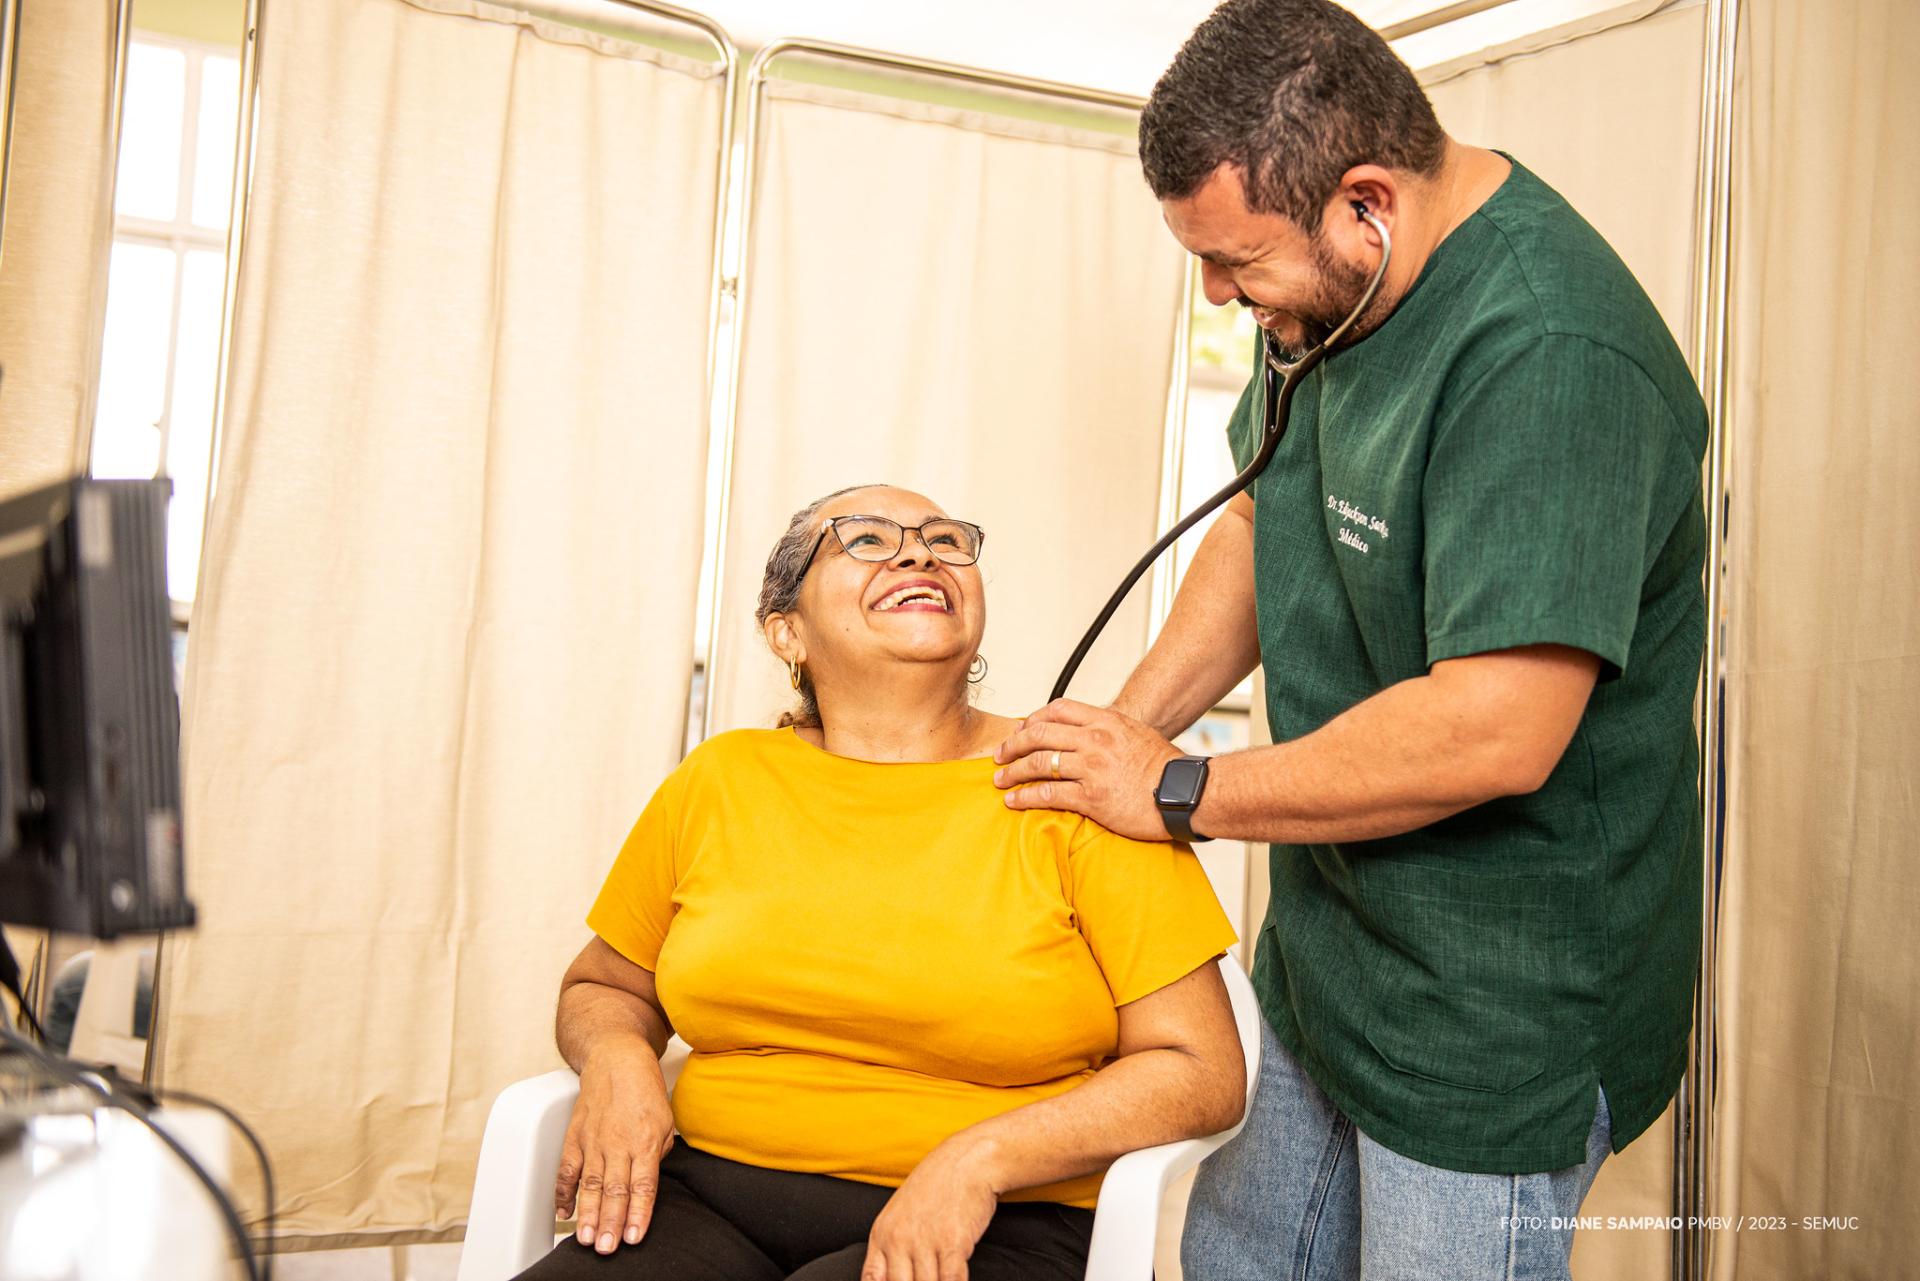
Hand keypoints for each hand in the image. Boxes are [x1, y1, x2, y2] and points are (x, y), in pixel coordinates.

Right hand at [554, 1036, 674, 1254]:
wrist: (616, 1058)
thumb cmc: (643, 1088)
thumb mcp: (665, 1120)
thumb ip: (658, 1154)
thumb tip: (647, 1182)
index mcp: (644, 1140)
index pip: (642, 1185)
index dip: (639, 1214)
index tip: (634, 1237)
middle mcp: (617, 1143)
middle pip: (613, 1190)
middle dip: (610, 1223)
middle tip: (606, 1247)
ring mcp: (593, 1140)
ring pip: (589, 1184)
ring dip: (587, 1214)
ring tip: (585, 1238)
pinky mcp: (574, 1136)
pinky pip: (566, 1169)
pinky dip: (563, 1192)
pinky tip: (564, 1212)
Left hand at [862, 1139, 999, 1280]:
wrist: (966, 1161)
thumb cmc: (936, 1188)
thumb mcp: (900, 1215)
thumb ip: (892, 1249)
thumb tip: (889, 1279)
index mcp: (883, 1234)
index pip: (871, 1280)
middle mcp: (899, 1240)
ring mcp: (925, 1241)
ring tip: (938, 1279)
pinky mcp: (953, 1242)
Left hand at [992, 700, 1183, 841]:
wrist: (1185, 793)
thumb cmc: (1166, 768)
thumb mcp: (1136, 734)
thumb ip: (1109, 730)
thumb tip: (1087, 734)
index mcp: (1106, 721)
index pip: (1058, 709)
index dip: (1033, 718)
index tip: (1021, 729)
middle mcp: (1095, 740)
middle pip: (1040, 734)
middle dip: (1013, 744)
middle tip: (1000, 754)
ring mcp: (1092, 768)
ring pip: (1038, 763)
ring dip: (1012, 772)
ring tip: (1000, 780)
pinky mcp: (1091, 797)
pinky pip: (1048, 794)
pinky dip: (1025, 797)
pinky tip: (1014, 801)